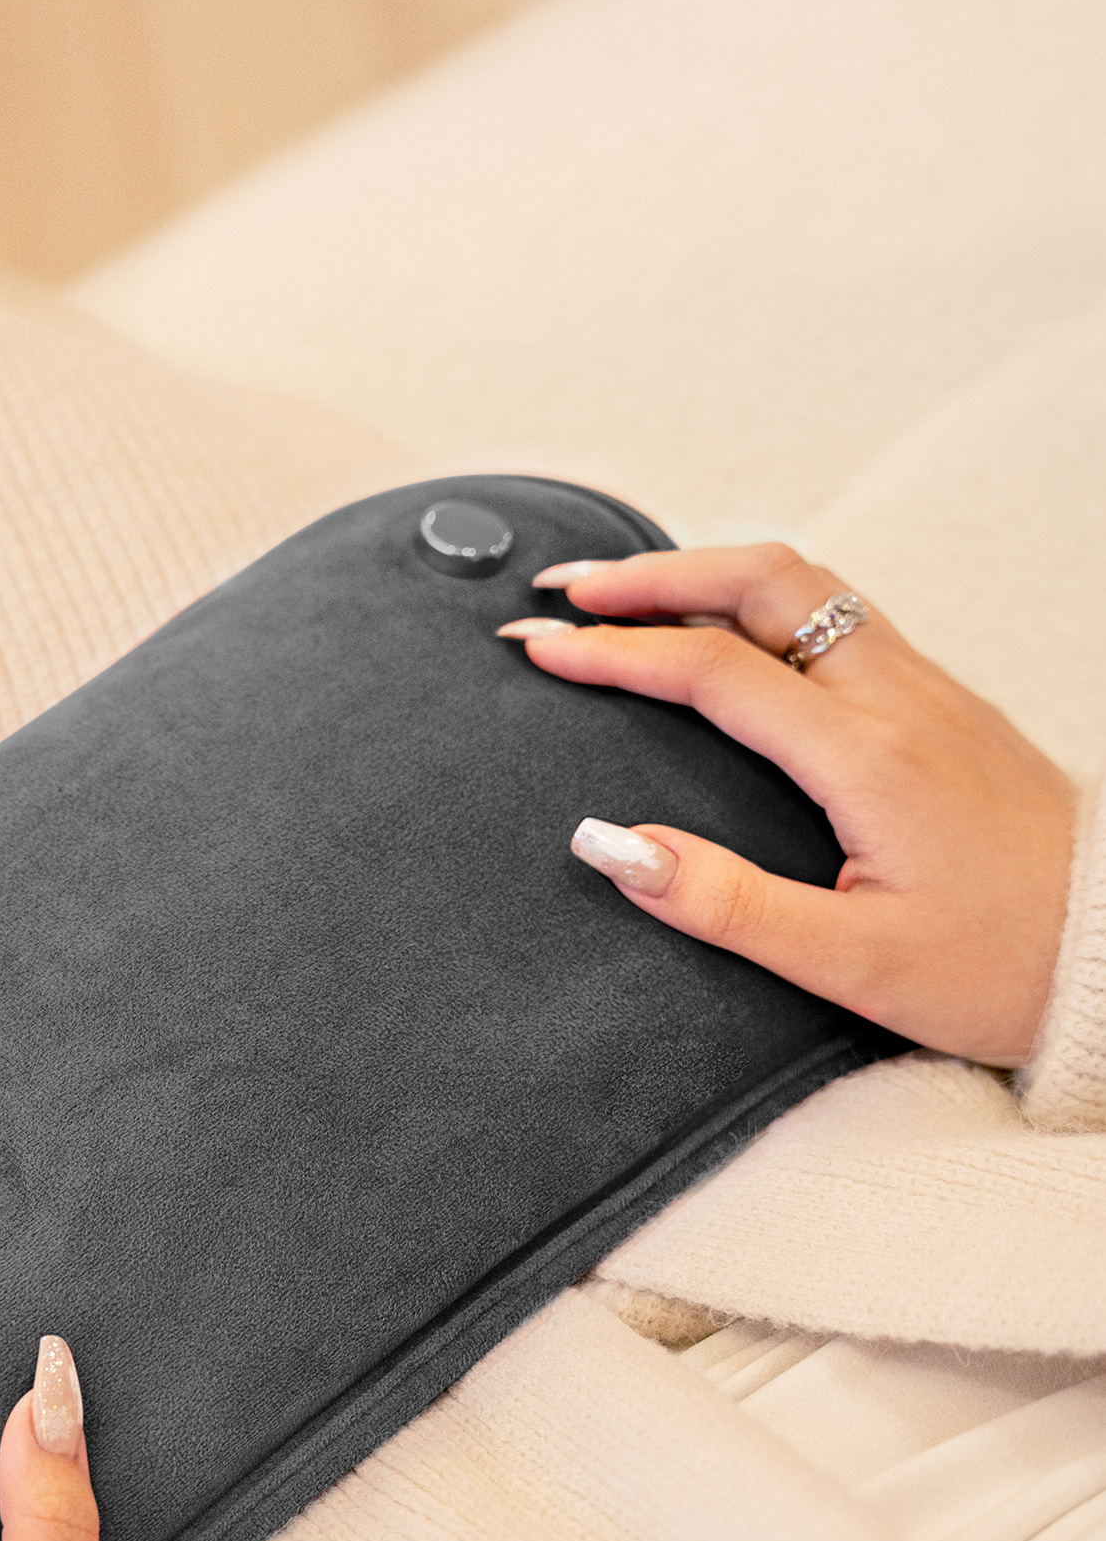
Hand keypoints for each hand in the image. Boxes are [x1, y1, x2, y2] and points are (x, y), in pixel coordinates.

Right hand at [497, 541, 1076, 1065]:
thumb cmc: (1002, 967)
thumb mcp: (851, 963)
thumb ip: (725, 902)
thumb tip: (611, 846)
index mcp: (867, 756)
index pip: (712, 670)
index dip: (613, 653)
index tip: (538, 653)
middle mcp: (899, 699)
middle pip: (761, 581)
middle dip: (651, 574)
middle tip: (565, 593)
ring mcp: (929, 690)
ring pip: (806, 585)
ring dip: (705, 573)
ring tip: (626, 593)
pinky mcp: (947, 705)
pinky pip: (840, 615)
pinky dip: (759, 599)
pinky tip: (727, 629)